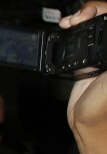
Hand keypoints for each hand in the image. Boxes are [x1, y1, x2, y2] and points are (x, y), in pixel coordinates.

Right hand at [59, 2, 106, 133]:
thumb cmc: (103, 109)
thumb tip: (106, 35)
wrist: (86, 124)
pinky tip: (67, 31)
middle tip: (81, 16)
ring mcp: (102, 55)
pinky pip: (80, 41)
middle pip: (105, 20)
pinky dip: (72, 33)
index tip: (93, 14)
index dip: (105, 11)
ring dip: (81, 19)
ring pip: (93, 27)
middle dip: (93, 12)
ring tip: (71, 22)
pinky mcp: (87, 61)